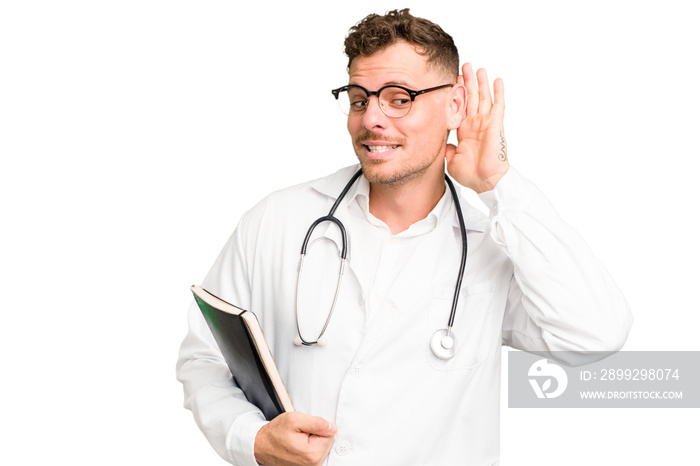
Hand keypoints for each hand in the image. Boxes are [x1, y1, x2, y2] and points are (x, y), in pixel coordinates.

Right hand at [254, 411, 336, 465]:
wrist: (261, 446)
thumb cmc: (275, 433)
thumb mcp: (294, 420)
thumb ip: (317, 423)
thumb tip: (332, 428)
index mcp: (312, 454)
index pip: (330, 434)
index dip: (317, 427)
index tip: (304, 428)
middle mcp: (313, 465)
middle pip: (327, 442)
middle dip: (316, 434)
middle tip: (299, 433)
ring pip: (322, 448)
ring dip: (312, 441)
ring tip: (297, 440)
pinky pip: (316, 454)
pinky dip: (309, 448)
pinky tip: (298, 446)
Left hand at [445, 63, 508, 193]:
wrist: (485, 181)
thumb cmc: (471, 174)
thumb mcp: (451, 160)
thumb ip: (447, 148)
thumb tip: (443, 144)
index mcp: (465, 131)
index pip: (460, 107)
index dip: (457, 94)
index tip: (451, 81)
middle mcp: (475, 124)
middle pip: (471, 97)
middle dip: (467, 82)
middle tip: (464, 65)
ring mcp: (486, 123)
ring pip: (483, 97)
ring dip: (481, 82)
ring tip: (478, 68)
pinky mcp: (496, 124)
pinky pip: (498, 105)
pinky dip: (498, 92)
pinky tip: (497, 80)